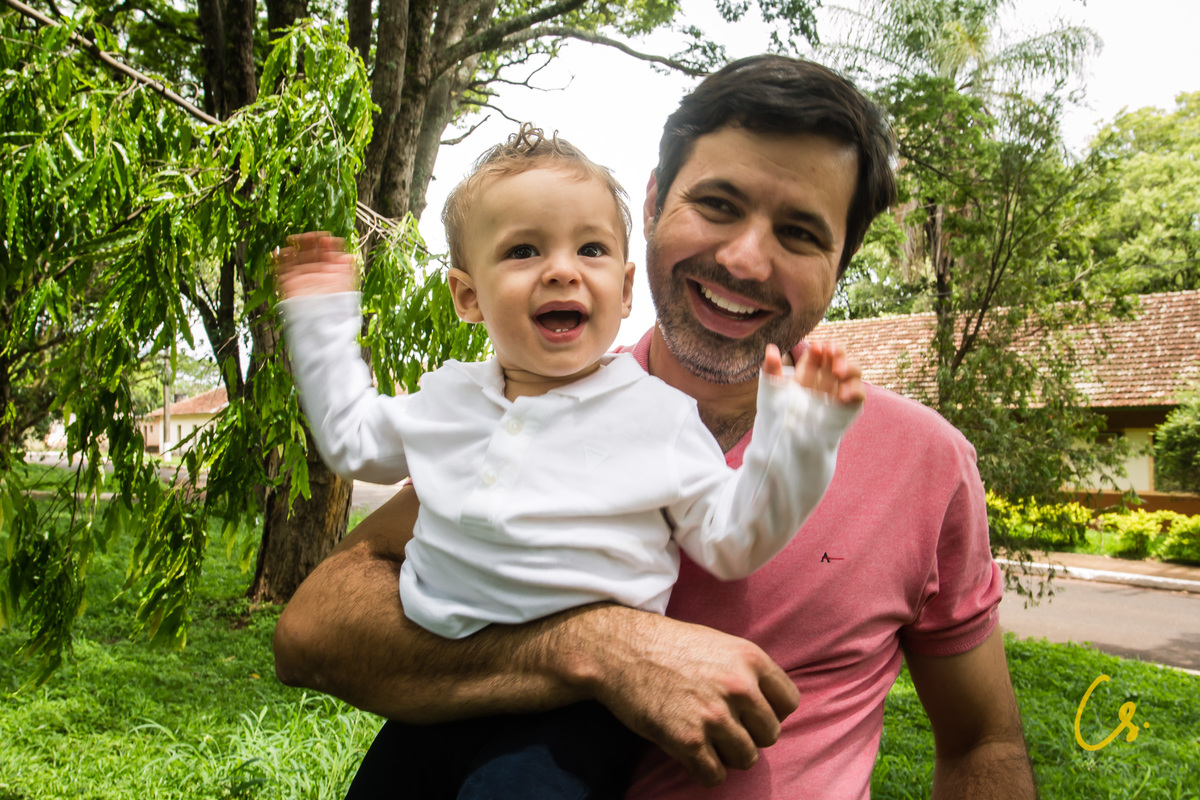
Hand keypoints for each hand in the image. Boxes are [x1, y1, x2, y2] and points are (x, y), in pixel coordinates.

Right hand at [274, 231, 356, 299]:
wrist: (321, 320)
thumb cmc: (336, 304)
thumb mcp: (346, 285)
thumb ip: (347, 269)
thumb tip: (351, 256)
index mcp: (330, 271)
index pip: (327, 252)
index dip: (327, 244)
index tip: (327, 238)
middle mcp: (316, 272)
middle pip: (311, 251)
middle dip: (310, 241)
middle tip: (310, 235)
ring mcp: (302, 276)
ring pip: (296, 257)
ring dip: (295, 246)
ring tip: (294, 238)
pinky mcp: (290, 282)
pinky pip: (283, 267)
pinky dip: (281, 258)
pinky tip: (284, 250)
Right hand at [572, 609, 799, 786]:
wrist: (619, 649)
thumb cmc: (667, 645)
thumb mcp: (718, 643)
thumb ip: (747, 671)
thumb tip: (769, 707)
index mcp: (750, 658)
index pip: (788, 703)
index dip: (769, 711)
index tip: (748, 712)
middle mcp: (739, 687)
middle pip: (769, 734)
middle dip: (748, 734)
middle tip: (721, 726)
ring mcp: (714, 715)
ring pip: (747, 758)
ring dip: (727, 754)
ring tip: (705, 738)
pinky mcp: (688, 741)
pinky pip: (715, 775)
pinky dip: (705, 771)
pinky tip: (691, 754)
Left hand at [763, 341, 864, 406]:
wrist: (788, 442)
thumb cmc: (778, 415)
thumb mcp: (772, 390)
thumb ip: (771, 369)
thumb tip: (770, 348)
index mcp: (809, 371)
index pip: (820, 351)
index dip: (821, 347)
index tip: (816, 348)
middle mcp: (826, 378)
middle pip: (840, 356)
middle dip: (838, 351)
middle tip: (831, 353)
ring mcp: (839, 391)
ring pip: (853, 371)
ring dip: (849, 367)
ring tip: (838, 372)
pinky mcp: (848, 406)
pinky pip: (859, 394)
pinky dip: (855, 390)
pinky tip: (843, 394)